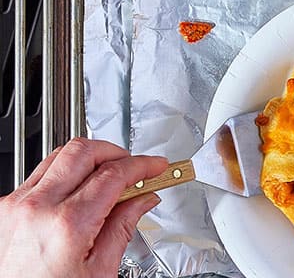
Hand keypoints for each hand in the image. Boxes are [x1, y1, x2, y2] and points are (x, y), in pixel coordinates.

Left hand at [0, 138, 167, 277]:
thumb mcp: (100, 270)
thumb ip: (123, 227)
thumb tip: (143, 199)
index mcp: (68, 224)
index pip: (114, 174)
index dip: (143, 165)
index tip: (156, 167)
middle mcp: (36, 207)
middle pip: (83, 152)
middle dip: (116, 152)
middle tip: (135, 166)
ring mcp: (15, 205)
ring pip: (58, 157)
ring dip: (89, 161)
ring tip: (108, 179)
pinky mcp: (4, 209)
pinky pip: (38, 177)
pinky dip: (64, 176)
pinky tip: (79, 193)